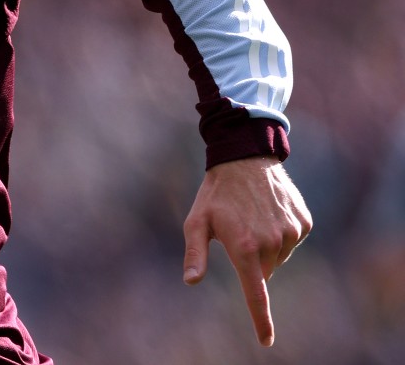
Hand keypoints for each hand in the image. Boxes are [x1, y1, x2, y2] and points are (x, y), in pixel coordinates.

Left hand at [182, 155, 311, 346]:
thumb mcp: (197, 222)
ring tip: (253, 216)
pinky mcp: (304, 222)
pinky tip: (269, 211)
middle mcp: (272, 243)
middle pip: (265, 272)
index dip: (261, 319)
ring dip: (267, 246)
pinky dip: (281, 233)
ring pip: (279, 257)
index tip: (266, 340)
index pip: (256, 293)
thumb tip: (190, 281)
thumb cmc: (216, 193)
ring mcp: (291, 233)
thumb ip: (195, 254)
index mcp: (245, 247)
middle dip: (252, 260)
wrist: (246, 157)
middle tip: (238, 230)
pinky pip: (293, 240)